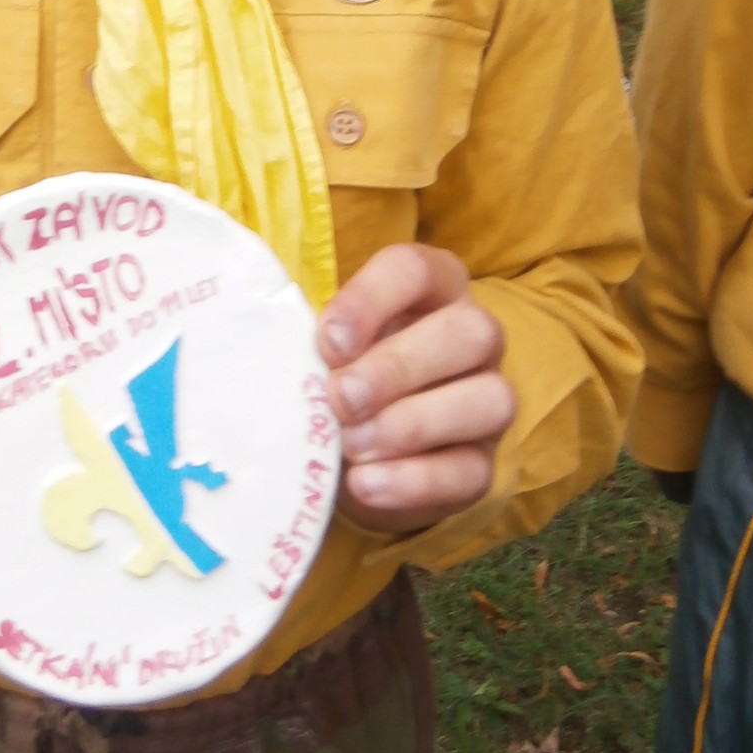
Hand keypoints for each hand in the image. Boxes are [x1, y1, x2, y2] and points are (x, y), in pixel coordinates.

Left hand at [318, 245, 515, 535]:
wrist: (353, 458)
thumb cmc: (335, 377)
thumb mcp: (322, 348)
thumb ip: (312, 336)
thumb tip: (264, 337)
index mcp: (431, 288)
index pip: (415, 269)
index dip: (373, 299)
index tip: (328, 341)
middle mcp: (472, 337)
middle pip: (468, 331)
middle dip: (399, 366)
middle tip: (340, 398)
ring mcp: (486, 401)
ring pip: (489, 399)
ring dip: (414, 423)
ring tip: (352, 443)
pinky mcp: (481, 464)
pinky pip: (470, 472)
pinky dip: (414, 480)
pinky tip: (365, 483)